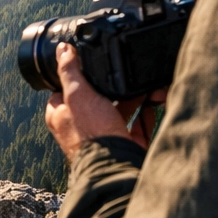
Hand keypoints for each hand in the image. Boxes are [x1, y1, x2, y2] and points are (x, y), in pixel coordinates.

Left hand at [45, 43, 167, 161]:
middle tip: (124, 70)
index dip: (76, 75)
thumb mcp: (77, 95)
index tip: (90, 61)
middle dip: (113, 85)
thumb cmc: (91, 135)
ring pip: (120, 110)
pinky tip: (154, 99)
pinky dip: (147, 112)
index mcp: (62, 116)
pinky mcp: (125, 145)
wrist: (116, 167)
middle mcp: (82, 127)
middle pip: (97, 98)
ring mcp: (105, 137)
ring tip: (145, 83)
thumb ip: (70, 71)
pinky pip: (138, 124)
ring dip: (134, 96)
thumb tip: (63, 50)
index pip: (64, 90)